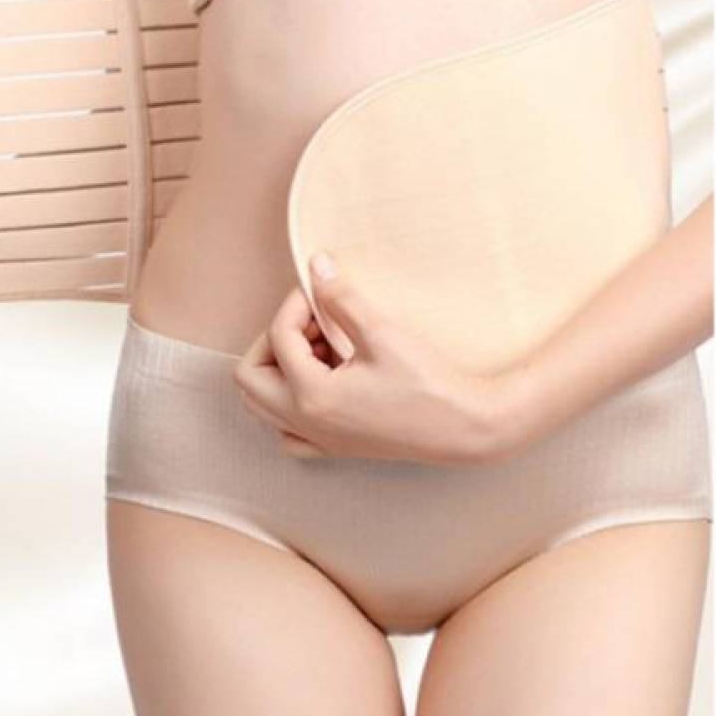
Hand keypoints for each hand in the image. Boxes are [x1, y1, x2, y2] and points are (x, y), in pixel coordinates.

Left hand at [231, 251, 523, 463]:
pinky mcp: (335, 448)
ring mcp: (319, 440)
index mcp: (311, 396)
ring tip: (318, 349)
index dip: (294, 305)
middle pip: (250, 379)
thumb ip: (341, 300)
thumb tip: (317, 266)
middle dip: (272, 341)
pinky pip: (288, 433)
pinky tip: (320, 383)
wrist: (466, 428)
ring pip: (263, 407)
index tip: (320, 291)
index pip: (278, 338)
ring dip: (278, 372)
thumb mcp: (381, 333)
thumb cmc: (429, 384)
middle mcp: (306, 423)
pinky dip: (288, 406)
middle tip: (308, 322)